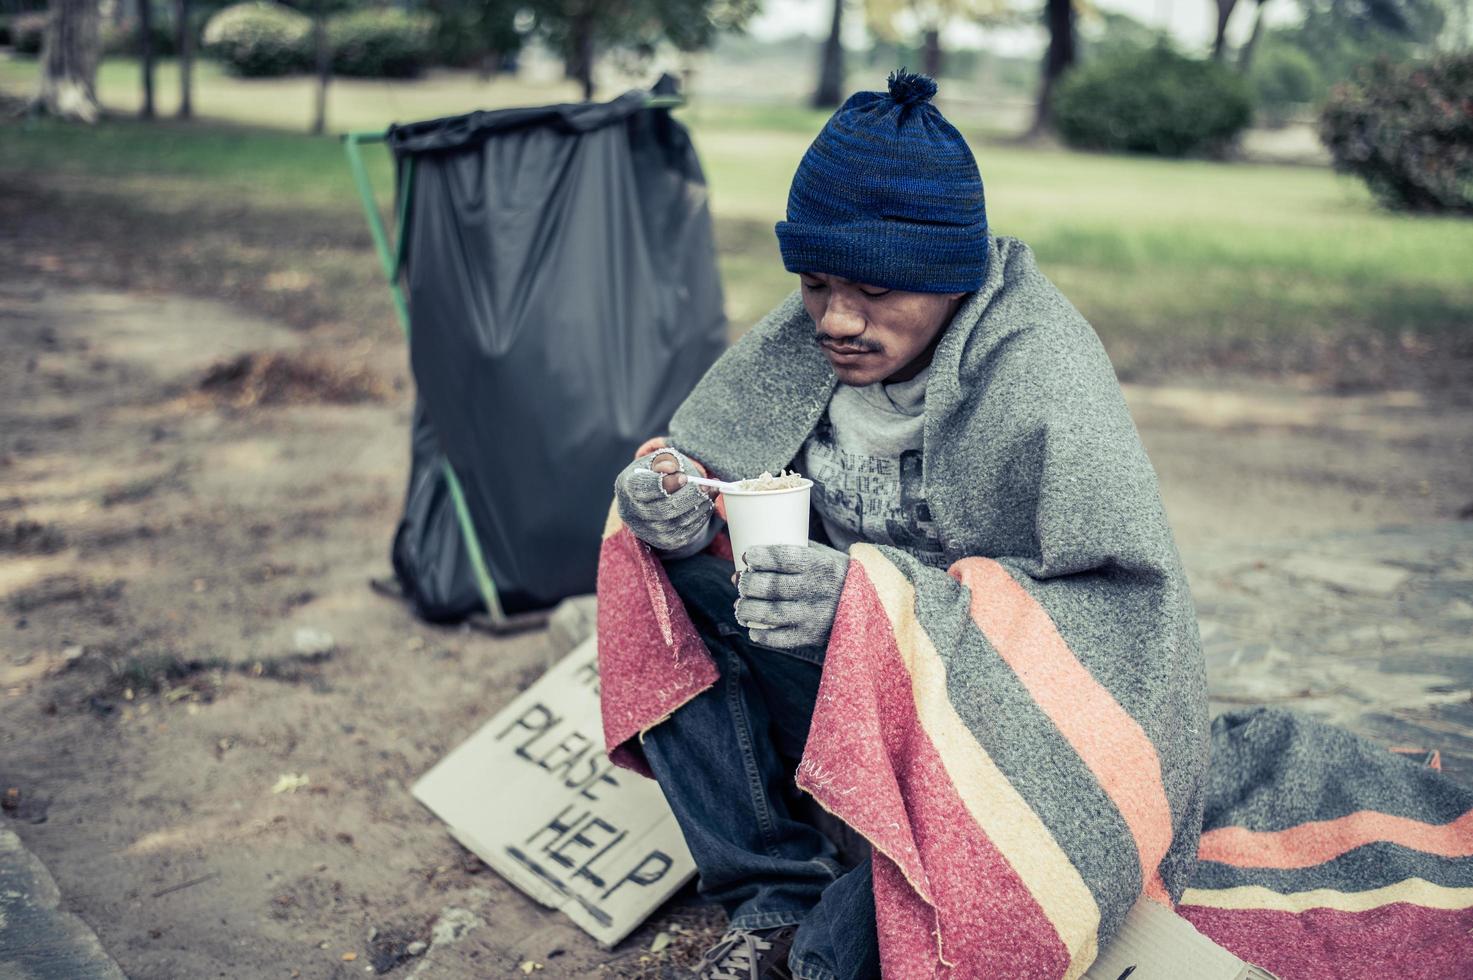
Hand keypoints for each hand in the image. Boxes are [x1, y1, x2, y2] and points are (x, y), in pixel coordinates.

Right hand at [614, 446, 717, 550]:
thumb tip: (672, 468)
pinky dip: (701, 517)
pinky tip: (707, 503)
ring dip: (699, 506)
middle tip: (705, 486)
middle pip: (663, 509)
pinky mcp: (664, 541)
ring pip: (678, 522)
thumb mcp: (657, 461)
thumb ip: (665, 460)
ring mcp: (647, 530)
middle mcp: (632, 512)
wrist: (654, 499)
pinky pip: (686, 531)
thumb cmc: (655, 474)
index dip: (665, 484)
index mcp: (627, 487)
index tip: (684, 478)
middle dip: (689, 497)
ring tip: (710, 491)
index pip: (643, 489)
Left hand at [735, 542, 849, 649]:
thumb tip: (761, 546)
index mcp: (820, 565)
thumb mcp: (828, 555)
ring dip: (749, 609)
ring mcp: (814, 615)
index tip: (747, 556)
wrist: (872, 606)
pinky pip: (782, 639)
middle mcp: (817, 589)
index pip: (785, 558)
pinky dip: (763, 636)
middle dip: (749, 583)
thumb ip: (799, 549)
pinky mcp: (813, 636)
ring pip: (772, 612)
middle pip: (773, 586)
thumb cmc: (840, 575)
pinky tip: (752, 629)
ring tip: (739, 606)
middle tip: (740, 581)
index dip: (762, 557)